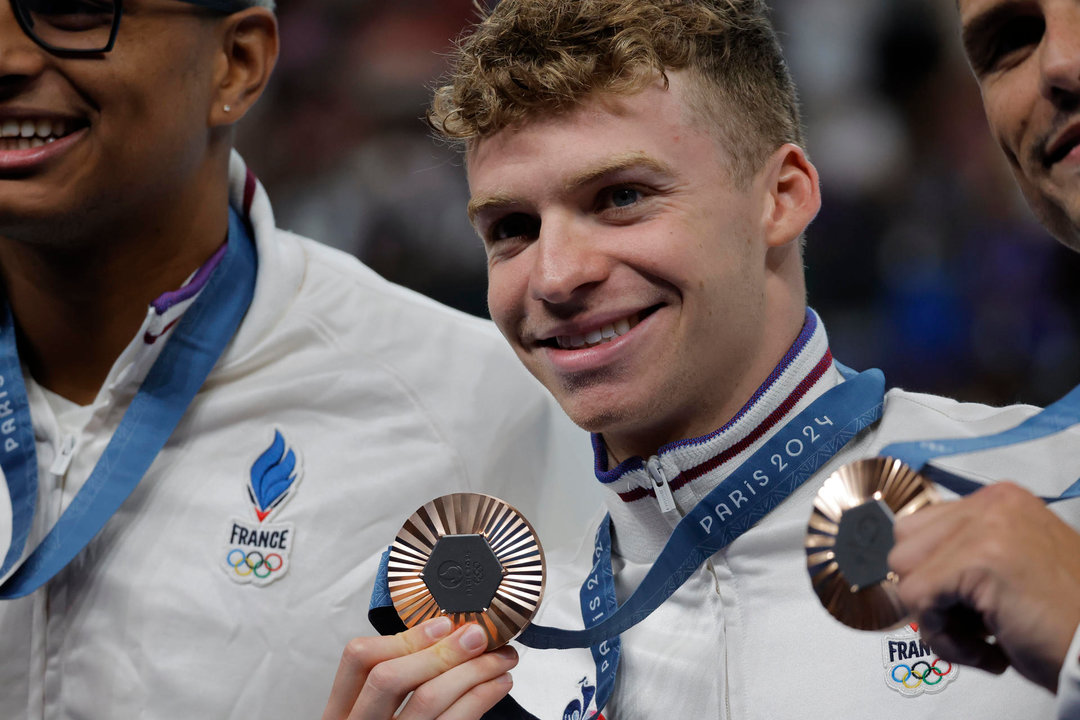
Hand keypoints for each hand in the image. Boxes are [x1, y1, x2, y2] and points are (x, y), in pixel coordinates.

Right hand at [321, 618, 517, 719]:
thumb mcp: (377, 709)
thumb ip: (400, 675)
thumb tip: (450, 634)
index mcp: (344, 708)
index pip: (359, 658)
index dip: (403, 637)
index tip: (442, 624)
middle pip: (390, 677)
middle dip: (441, 651)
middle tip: (477, 637)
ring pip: (427, 699)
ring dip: (473, 671)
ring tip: (501, 659)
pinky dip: (482, 697)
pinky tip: (497, 684)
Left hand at [889, 482, 1079, 690]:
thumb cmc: (1065, 625)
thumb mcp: (1011, 569)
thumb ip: (964, 555)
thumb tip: (908, 573)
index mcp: (1000, 500)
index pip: (920, 530)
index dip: (932, 578)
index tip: (968, 609)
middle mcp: (992, 503)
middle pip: (905, 547)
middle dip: (928, 595)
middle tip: (975, 626)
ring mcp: (985, 526)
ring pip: (904, 573)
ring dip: (936, 620)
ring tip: (982, 639)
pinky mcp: (979, 559)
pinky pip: (918, 599)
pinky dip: (943, 638)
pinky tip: (988, 651)